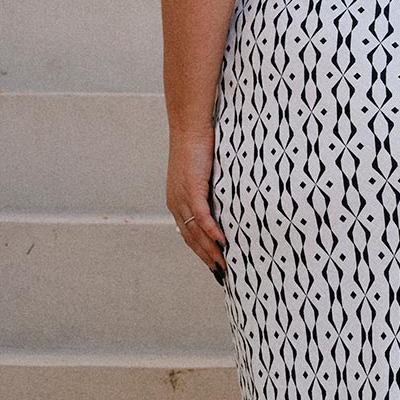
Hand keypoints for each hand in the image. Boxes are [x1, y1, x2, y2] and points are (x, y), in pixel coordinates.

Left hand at [167, 130, 226, 282]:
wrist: (190, 127)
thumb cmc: (199, 147)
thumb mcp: (202, 174)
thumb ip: (209, 191)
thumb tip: (224, 203)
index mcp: (176, 201)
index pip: (187, 234)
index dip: (199, 251)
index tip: (213, 265)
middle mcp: (175, 203)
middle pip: (190, 239)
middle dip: (206, 257)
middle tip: (221, 273)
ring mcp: (182, 198)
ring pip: (196, 232)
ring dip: (211, 250)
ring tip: (224, 264)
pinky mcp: (192, 189)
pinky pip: (202, 217)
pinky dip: (212, 232)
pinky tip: (222, 243)